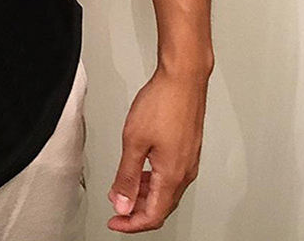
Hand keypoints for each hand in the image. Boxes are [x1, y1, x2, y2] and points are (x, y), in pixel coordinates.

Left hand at [107, 66, 208, 232]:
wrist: (183, 79)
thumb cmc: (162, 103)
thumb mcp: (134, 141)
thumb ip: (127, 176)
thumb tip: (122, 204)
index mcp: (172, 175)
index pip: (153, 216)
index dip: (131, 224)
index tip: (115, 222)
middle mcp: (185, 172)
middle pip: (161, 207)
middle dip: (137, 211)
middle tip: (116, 208)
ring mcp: (188, 161)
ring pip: (166, 191)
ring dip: (144, 195)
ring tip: (124, 190)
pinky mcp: (188, 149)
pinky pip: (170, 176)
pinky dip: (153, 181)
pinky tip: (140, 171)